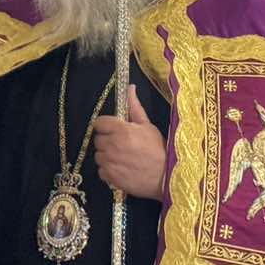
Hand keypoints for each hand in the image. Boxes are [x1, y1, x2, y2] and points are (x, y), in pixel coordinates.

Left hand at [94, 86, 166, 200]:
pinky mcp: (110, 177)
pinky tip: (121, 169)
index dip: (106, 125)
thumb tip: (130, 87)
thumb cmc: (159, 150)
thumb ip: (135, 107)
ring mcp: (110, 162)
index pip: (99, 123)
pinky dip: (108, 170)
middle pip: (98, 140)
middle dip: (107, 141)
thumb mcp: (148, 126)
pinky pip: (101, 171)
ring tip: (122, 158)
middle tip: (121, 145)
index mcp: (121, 130)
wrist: (166, 177)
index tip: (113, 129)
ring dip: (107, 156)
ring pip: (98, 156)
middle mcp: (112, 145)